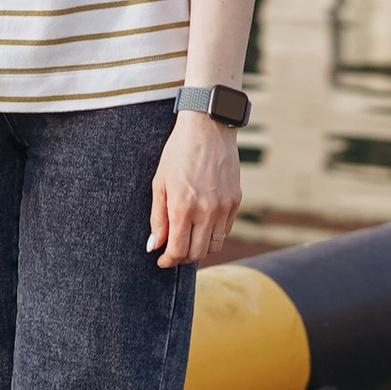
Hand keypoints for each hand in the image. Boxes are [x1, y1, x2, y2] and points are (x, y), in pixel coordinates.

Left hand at [149, 109, 241, 268]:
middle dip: (182, 258)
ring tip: (188, 239)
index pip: (178, 251)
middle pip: (196, 254)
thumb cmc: (178, 153)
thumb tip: (154, 246)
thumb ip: (157, 218)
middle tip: (173, 251)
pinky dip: (213, 235)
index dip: (168, 261)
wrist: (208, 129)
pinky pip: (225, 231)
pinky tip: (202, 225)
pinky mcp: (236, 202)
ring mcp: (223, 208)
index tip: (162, 260)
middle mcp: (206, 211)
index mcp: (182, 207)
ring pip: (213, 246)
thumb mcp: (159, 183)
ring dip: (199, 249)